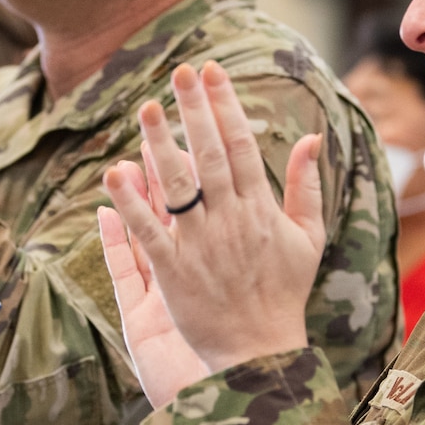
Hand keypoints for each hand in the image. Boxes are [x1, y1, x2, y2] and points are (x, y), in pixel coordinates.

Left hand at [100, 62, 323, 399]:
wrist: (261, 353)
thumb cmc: (284, 294)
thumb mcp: (308, 237)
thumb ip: (306, 185)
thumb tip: (311, 136)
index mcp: (262, 209)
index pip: (242, 145)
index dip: (225, 105)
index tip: (211, 71)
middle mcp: (232, 221)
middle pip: (209, 155)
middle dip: (194, 110)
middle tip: (178, 71)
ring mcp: (201, 246)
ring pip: (178, 186)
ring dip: (160, 144)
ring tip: (145, 107)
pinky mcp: (174, 273)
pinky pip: (149, 231)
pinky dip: (131, 203)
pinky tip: (113, 173)